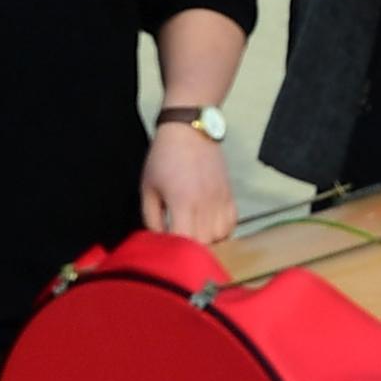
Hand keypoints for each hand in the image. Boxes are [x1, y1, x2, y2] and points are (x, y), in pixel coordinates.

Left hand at [139, 122, 237, 242]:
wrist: (189, 130)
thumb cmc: (163, 158)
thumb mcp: (148, 188)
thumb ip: (151, 218)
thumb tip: (159, 239)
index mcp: (182, 202)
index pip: (186, 241)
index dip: (177, 250)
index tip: (168, 247)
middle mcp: (205, 203)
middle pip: (206, 243)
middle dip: (192, 247)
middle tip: (180, 241)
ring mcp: (221, 199)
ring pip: (222, 236)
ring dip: (209, 240)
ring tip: (195, 234)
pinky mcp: (230, 194)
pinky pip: (232, 223)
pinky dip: (223, 229)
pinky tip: (210, 225)